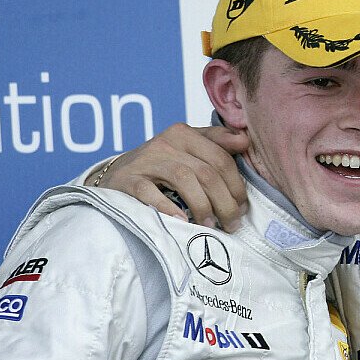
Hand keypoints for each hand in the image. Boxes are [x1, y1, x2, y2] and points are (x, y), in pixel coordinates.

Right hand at [85, 123, 250, 230]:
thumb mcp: (188, 149)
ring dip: (203, 206)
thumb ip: (216, 143)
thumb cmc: (161, 166)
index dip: (237, 185)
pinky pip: (150, 193)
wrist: (116, 176)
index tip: (242, 207)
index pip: (221, 158)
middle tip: (232, 223)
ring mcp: (145, 161)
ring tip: (211, 225)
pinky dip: (169, 208)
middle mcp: (165, 143)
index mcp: (184, 134)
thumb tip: (244, 140)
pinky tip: (182, 221)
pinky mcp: (127, 180)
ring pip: (184, 179)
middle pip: (206, 172)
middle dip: (225, 202)